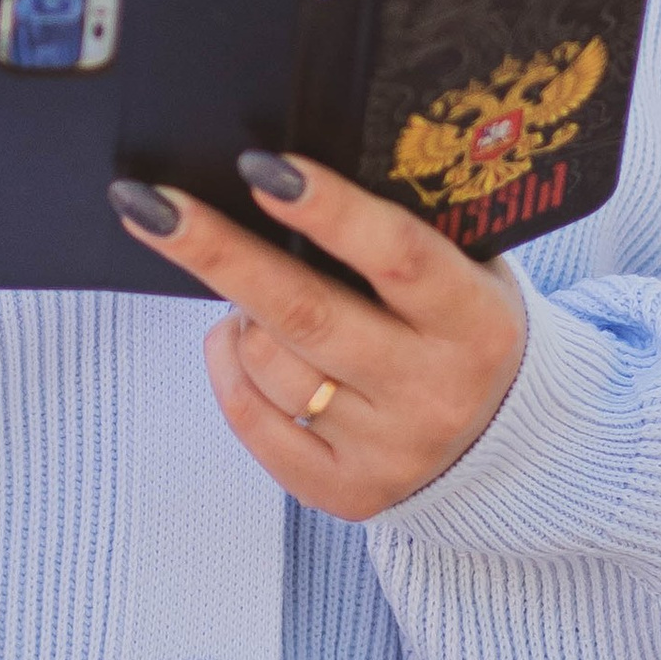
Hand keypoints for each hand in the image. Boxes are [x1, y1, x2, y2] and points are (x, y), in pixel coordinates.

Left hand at [107, 155, 527, 518]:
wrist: (507, 439)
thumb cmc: (458, 321)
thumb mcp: (462, 267)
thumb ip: (396, 231)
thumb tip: (283, 174)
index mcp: (475, 320)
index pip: (397, 256)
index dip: (327, 208)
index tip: (259, 166)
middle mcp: (435, 391)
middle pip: (307, 314)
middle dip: (221, 253)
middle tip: (154, 206)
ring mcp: (392, 450)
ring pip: (273, 368)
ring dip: (237, 315)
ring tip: (245, 289)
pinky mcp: (350, 493)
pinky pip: (257, 426)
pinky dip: (230, 371)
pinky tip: (234, 340)